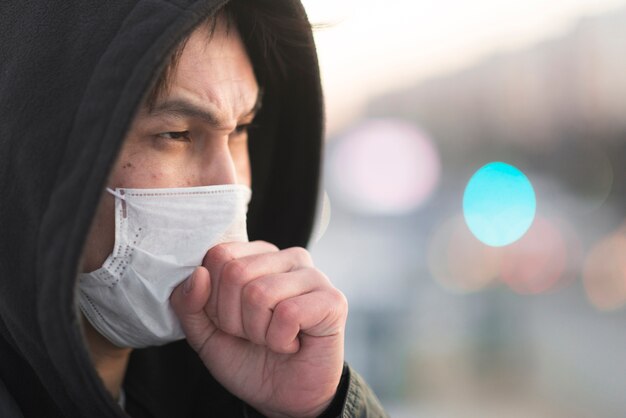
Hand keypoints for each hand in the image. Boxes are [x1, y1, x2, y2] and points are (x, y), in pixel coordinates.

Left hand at [170, 241, 347, 417]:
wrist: (284, 398)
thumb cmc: (248, 358)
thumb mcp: (205, 333)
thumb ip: (189, 303)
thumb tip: (198, 274)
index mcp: (259, 255)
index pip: (218, 256)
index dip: (213, 299)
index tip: (232, 320)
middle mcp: (288, 257)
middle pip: (235, 272)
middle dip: (234, 318)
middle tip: (254, 334)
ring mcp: (314, 276)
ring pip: (259, 292)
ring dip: (257, 332)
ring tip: (273, 339)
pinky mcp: (333, 301)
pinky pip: (288, 313)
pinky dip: (281, 340)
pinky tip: (293, 343)